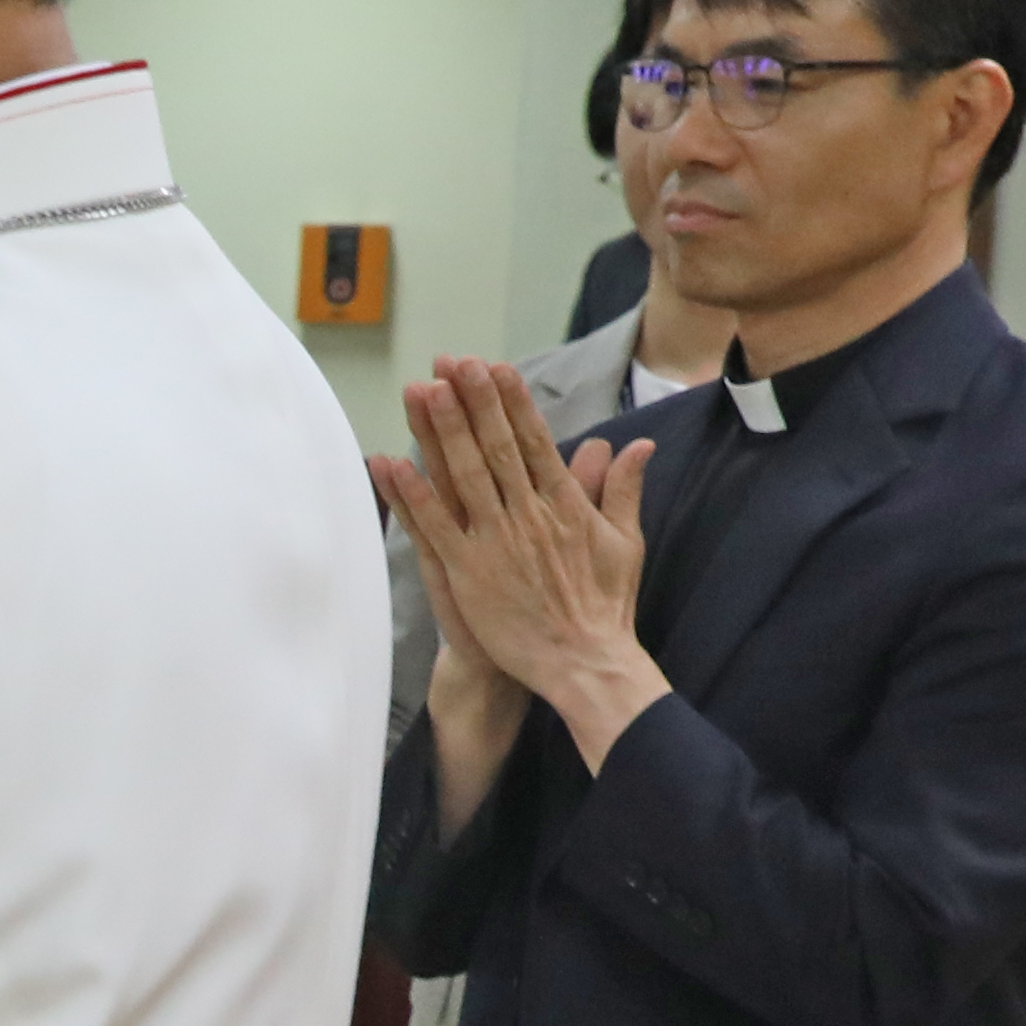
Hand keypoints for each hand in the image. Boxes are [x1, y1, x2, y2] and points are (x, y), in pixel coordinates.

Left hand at [377, 361, 660, 765]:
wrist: (585, 663)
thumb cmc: (605, 606)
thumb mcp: (625, 541)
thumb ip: (622, 489)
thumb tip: (635, 443)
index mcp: (563, 504)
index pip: (533, 440)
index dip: (511, 402)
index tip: (495, 367)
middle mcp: (527, 515)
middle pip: (495, 447)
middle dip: (474, 401)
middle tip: (454, 361)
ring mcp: (495, 543)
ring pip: (464, 477)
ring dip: (442, 432)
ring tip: (423, 391)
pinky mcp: (469, 573)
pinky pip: (434, 527)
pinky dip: (412, 494)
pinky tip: (390, 463)